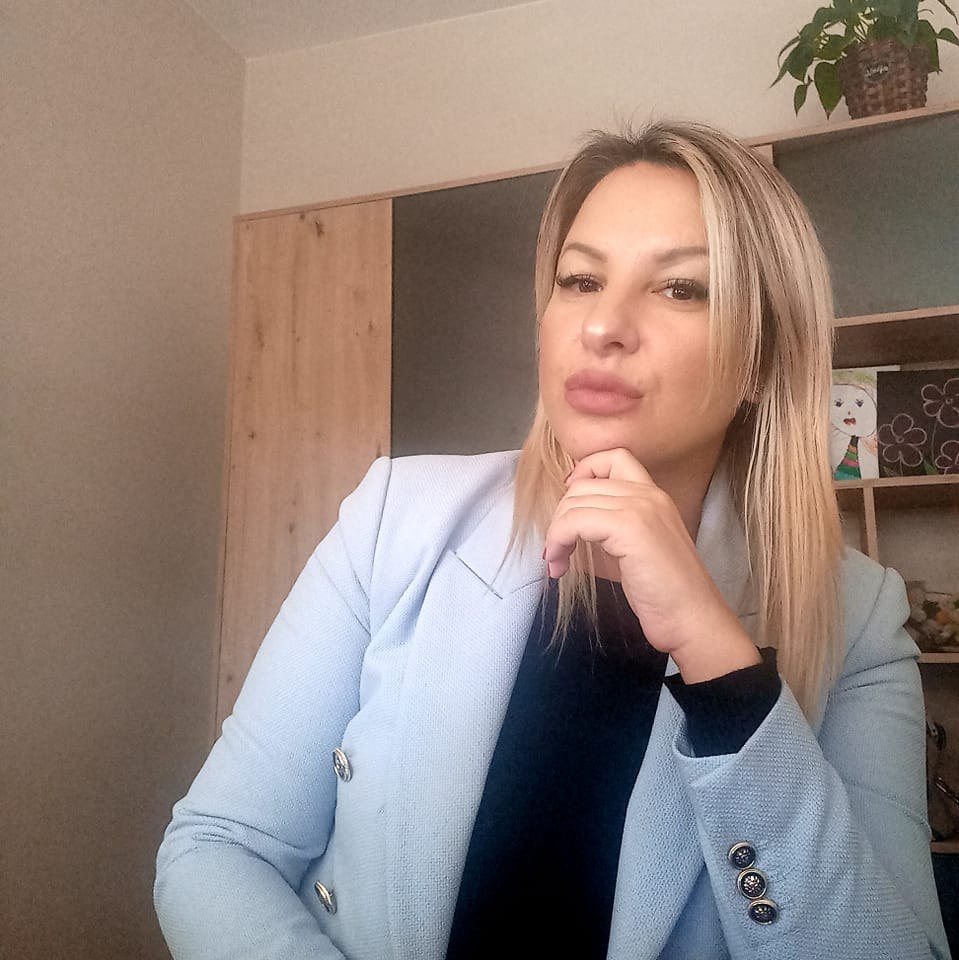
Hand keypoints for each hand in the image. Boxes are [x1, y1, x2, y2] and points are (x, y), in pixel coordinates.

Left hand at [542, 448, 759, 682]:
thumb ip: (613, 527)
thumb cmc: (665, 594)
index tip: (571, 506)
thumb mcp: (637, 549)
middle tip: (556, 551)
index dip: (584, 472)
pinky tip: (559, 566)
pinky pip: (575, 521)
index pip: (613, 457)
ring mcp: (641, 508)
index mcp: (654, 496)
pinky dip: (558, 541)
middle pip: (583, 485)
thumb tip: (574, 521)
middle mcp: (648, 494)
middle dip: (560, 517)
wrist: (693, 619)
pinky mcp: (630, 527)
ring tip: (556, 562)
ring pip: (574, 503)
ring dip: (555, 534)